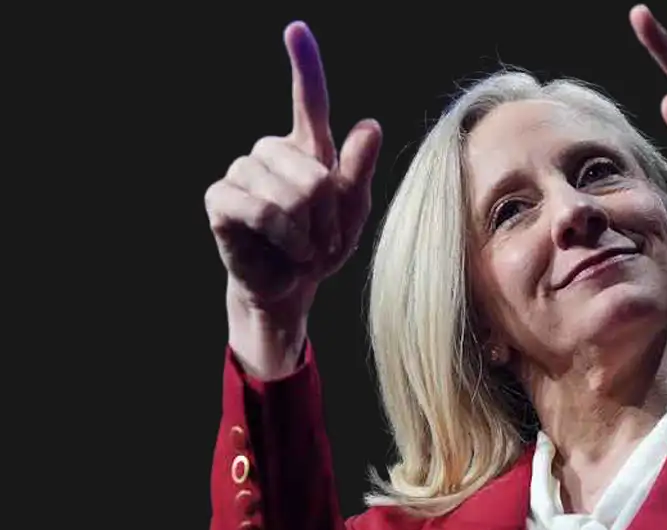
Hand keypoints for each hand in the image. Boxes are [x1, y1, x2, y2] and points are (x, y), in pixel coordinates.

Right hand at [204, 21, 381, 322]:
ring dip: (309, 232)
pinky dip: (286, 237)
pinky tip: (288, 251)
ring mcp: (242, 172)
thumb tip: (369, 126)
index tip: (296, 29)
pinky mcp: (220, 198)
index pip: (307, 100)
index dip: (304, 64)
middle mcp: (271, 152)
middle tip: (326, 241)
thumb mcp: (353, 212)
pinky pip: (263, 210)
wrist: (290, 286)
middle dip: (329, 217)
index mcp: (307, 148)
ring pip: (290, 194)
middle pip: (314, 174)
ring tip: (306, 249)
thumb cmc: (322, 247)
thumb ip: (358, 172)